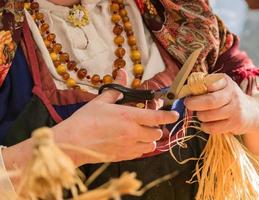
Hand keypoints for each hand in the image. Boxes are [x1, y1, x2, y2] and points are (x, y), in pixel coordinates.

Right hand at [52, 70, 178, 165]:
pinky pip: (140, 153)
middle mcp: (133, 133)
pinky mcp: (123, 156)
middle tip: (149, 121)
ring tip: (141, 133)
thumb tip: (122, 72)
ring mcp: (129, 147)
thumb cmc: (85, 120)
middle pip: (157, 133)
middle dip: (157, 126)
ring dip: (150, 138)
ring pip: (151, 145)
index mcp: (129, 117)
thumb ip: (116, 89)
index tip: (174, 113)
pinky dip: (141, 147)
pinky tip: (132, 141)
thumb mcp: (101, 101)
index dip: (169, 115)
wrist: (73, 143)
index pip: (157, 117)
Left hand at [184, 73, 258, 134]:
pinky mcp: (235, 123)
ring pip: (209, 116)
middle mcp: (233, 95)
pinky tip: (205, 124)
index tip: (190, 93)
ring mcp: (235, 110)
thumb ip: (206, 85)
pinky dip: (205, 127)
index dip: (198, 89)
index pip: (210, 84)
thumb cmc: (229, 98)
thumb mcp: (221, 86)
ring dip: (200, 116)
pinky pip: (213, 128)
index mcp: (226, 82)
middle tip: (188, 104)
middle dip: (194, 104)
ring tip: (201, 114)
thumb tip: (186, 89)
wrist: (252, 113)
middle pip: (210, 101)